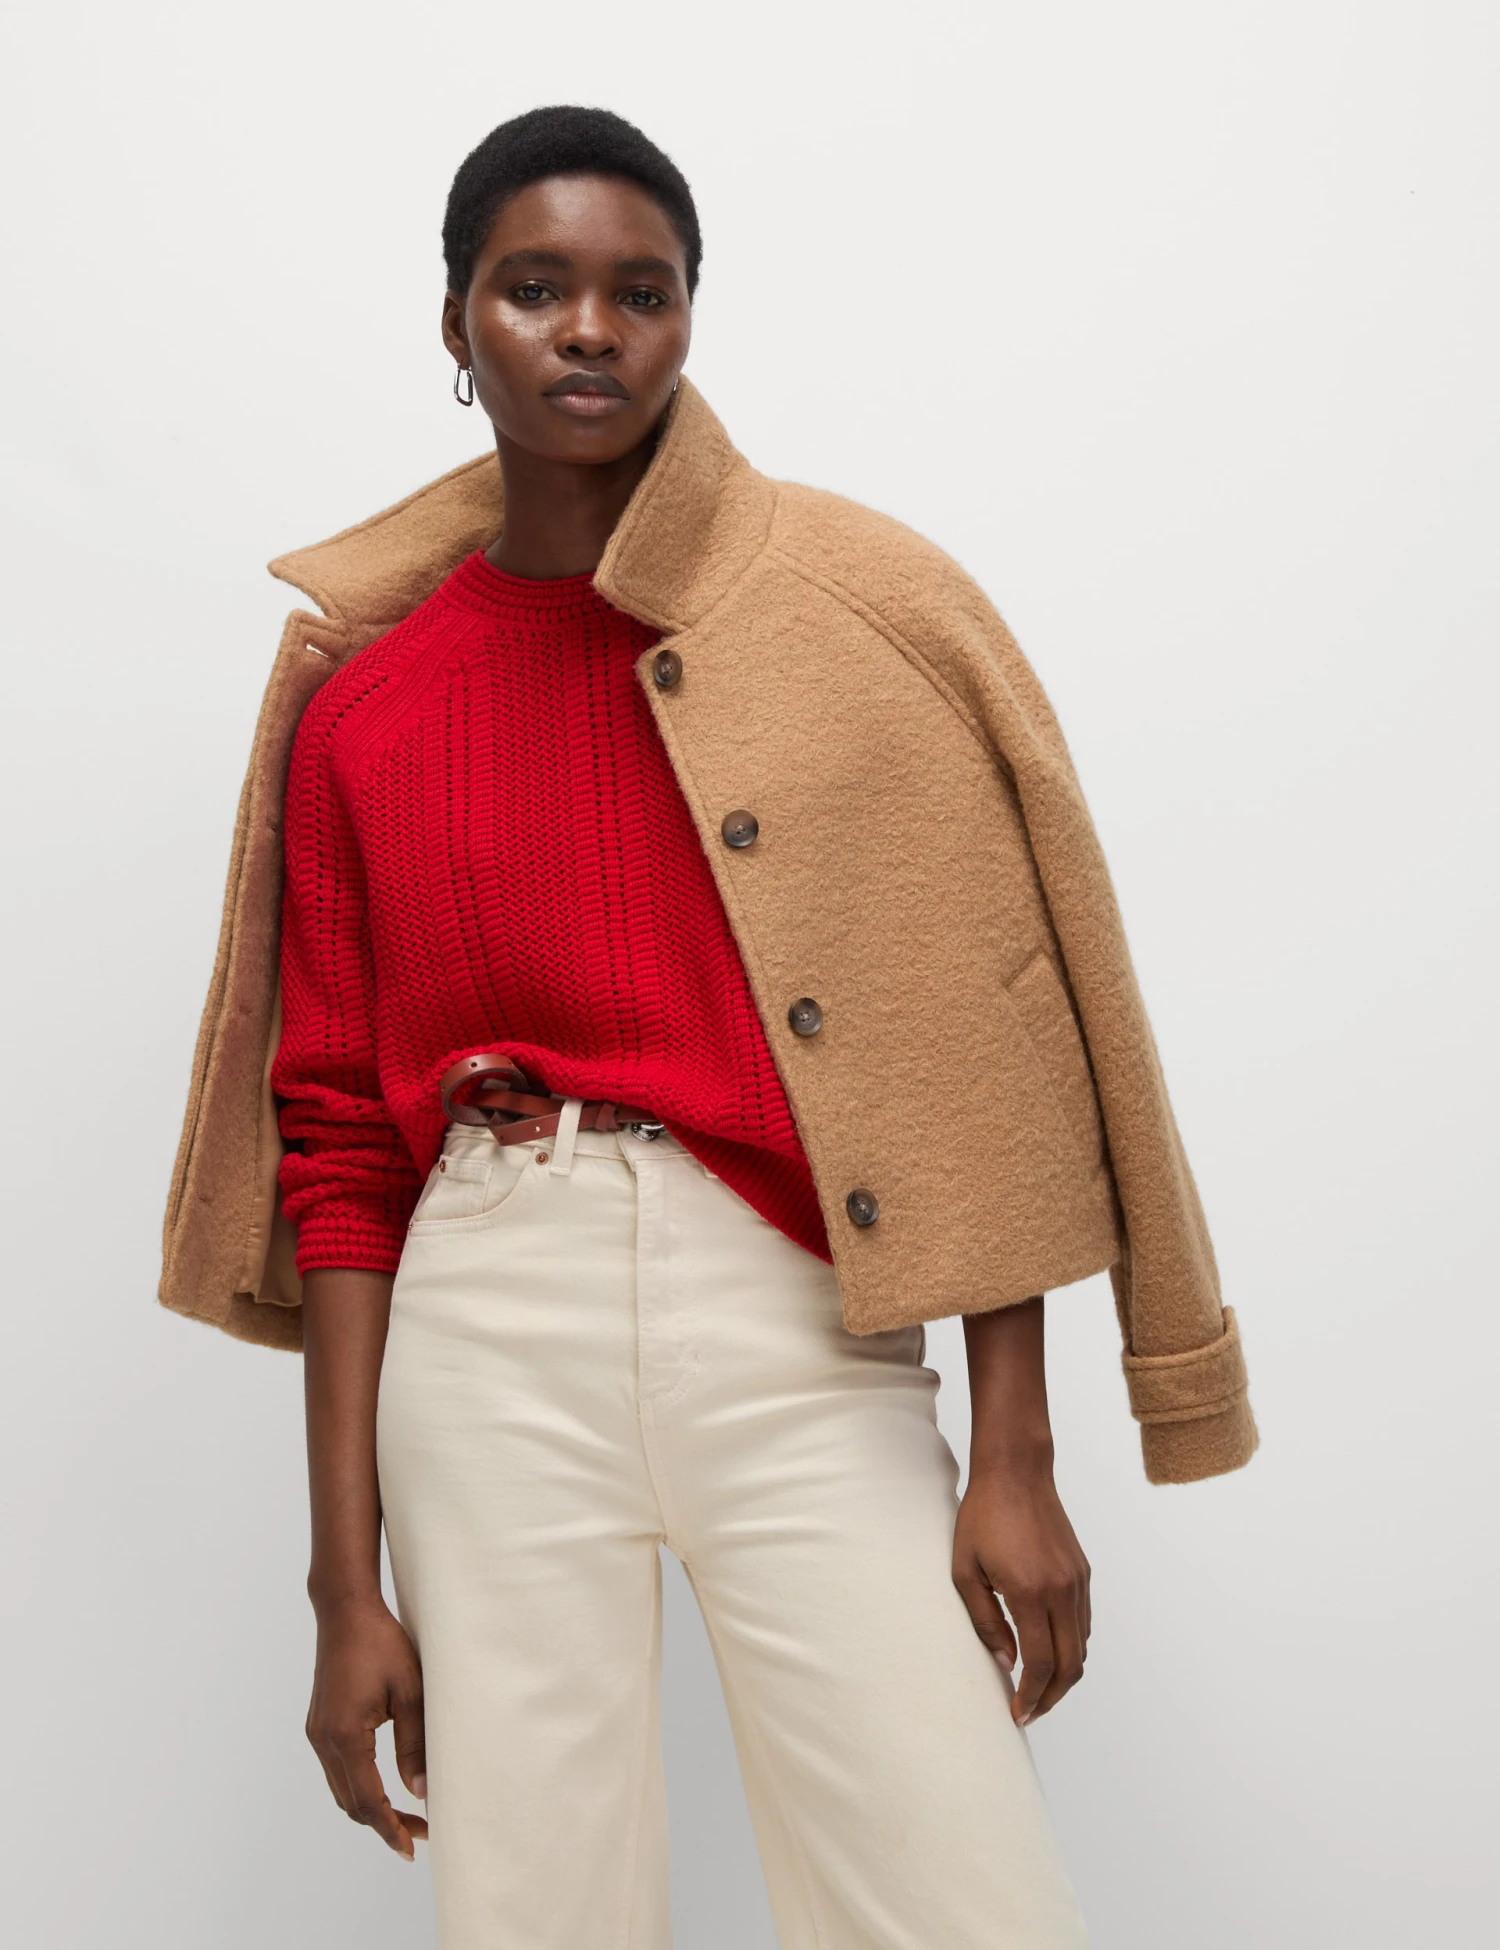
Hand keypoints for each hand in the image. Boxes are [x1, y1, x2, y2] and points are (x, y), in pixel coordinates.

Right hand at [305, 1592, 427, 1857]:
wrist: (345, 1610)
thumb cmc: (381, 1643)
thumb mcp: (409, 1692)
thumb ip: (414, 1744)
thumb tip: (421, 1791)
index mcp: (345, 1736)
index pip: (368, 1801)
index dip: (391, 1828)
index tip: (411, 1848)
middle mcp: (324, 1740)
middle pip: (351, 1803)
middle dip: (384, 1824)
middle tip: (419, 1833)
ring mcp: (317, 1733)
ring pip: (341, 1789)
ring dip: (371, 1807)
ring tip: (406, 1815)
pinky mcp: (319, 1724)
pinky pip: (336, 1770)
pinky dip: (359, 1786)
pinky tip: (382, 1785)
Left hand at [952, 1458, 1090, 1726]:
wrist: (1016, 1472)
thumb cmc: (982, 1517)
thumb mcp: (965, 1571)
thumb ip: (985, 1622)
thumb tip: (1005, 1663)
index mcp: (1030, 1593)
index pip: (1040, 1665)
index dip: (1030, 1697)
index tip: (1017, 1713)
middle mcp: (1062, 1591)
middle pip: (1070, 1666)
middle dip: (1051, 1698)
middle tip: (1029, 1711)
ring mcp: (1077, 1581)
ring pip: (1082, 1647)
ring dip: (1063, 1675)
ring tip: (1037, 1687)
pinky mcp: (1083, 1572)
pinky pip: (1083, 1623)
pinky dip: (1070, 1647)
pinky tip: (1048, 1650)